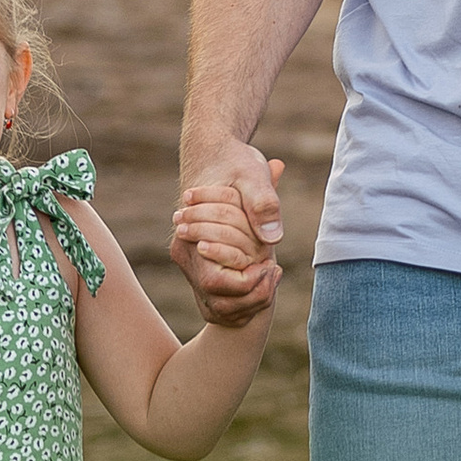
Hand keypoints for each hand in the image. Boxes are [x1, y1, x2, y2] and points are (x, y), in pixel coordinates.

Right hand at [172, 145, 284, 329]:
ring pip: (220, 305)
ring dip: (251, 298)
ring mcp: (192, 261)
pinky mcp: (203, 265)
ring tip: (272, 272)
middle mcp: (185, 252)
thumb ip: (262, 203)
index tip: (272, 265)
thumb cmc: (234, 162)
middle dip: (253, 294)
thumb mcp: (252, 175)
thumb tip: (271, 238)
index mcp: (190, 235)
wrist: (215, 155)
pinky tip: (263, 274)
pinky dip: (246, 295)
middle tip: (275, 270)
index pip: (215, 280)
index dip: (247, 282)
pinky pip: (223, 298)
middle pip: (218, 299)